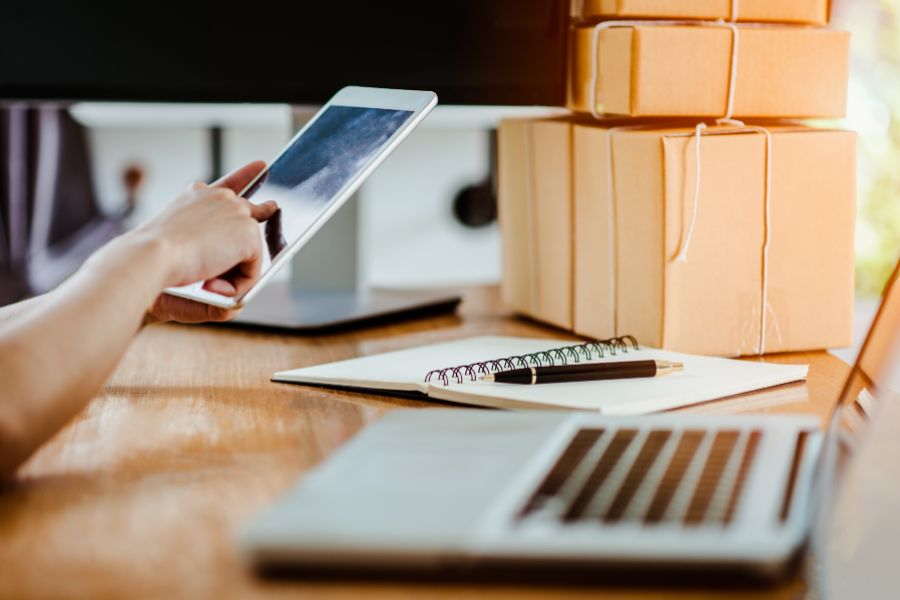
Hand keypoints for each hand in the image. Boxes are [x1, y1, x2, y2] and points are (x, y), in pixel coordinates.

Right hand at [136, 161, 276, 323]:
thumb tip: (235, 300)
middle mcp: (217, 197)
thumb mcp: (178, 261)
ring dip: (231, 274)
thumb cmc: (150, 264)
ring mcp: (235, 211)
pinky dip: (238, 283)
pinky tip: (213, 283)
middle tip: (249, 238)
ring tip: (203, 282)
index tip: (261, 166)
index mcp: (195, 198)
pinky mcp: (247, 231)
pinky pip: (254, 268)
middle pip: (251, 214)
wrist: (145, 258)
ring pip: (249, 252)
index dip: (245, 176)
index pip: (227, 185)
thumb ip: (206, 271)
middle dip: (253, 234)